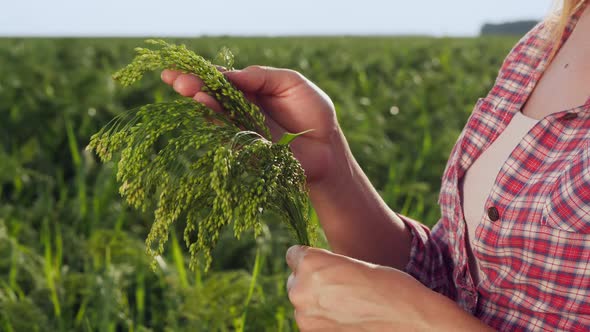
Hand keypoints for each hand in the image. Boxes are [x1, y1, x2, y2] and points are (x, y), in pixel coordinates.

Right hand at [161, 66, 340, 183]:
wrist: (327, 147)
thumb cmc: (313, 112)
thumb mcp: (291, 82)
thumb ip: (261, 76)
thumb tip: (230, 74)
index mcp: (250, 90)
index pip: (222, 79)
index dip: (201, 73)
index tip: (178, 68)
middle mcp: (242, 109)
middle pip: (212, 96)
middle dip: (191, 86)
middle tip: (174, 79)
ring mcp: (242, 129)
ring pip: (216, 114)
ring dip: (201, 101)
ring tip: (188, 89)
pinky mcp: (248, 149)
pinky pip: (228, 134)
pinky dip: (218, 121)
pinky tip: (207, 106)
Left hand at [285, 245, 492, 331]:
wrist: (410, 319)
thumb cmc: (387, 285)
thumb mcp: (351, 263)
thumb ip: (324, 266)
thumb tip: (305, 274)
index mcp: (310, 262)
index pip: (293, 255)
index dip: (311, 259)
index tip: (326, 265)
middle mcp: (300, 288)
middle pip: (295, 279)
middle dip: (311, 280)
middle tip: (341, 286)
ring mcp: (304, 316)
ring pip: (301, 301)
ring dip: (316, 300)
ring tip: (348, 302)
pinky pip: (310, 319)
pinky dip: (323, 318)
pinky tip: (346, 317)